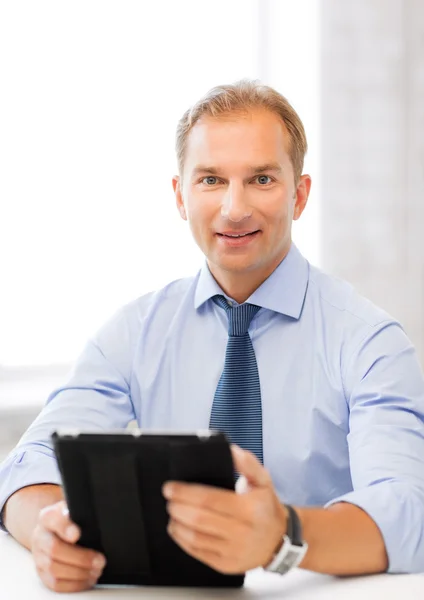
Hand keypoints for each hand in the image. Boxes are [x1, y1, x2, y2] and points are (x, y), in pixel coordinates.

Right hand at [31, 500, 106, 592]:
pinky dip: (74, 584)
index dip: (65, 528)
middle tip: (100, 560)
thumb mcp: (74, 508)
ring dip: (79, 573)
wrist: (54, 531)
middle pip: (54, 550)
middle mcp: (40, 537)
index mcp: (48, 517)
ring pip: (55, 570)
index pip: (54, 520)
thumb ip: (81, 510)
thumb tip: (95, 514)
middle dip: (80, 558)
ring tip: (97, 570)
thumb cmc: (69, 519)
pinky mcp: (42, 574)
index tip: (77, 534)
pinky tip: (87, 579)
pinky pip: (55, 583)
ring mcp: (39, 557)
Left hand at [163, 445, 286, 573]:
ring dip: (177, 523)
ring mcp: (232, 551)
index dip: (185, 493)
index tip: (170, 487)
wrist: (279, 540)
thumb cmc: (266, 507)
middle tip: (169, 498)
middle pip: (198, 519)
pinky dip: (182, 540)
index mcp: (249, 509)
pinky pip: (197, 552)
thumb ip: (247, 463)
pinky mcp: (225, 565)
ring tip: (172, 512)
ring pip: (195, 538)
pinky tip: (178, 529)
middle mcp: (241, 532)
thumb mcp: (263, 480)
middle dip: (177, 507)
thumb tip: (230, 450)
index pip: (209, 499)